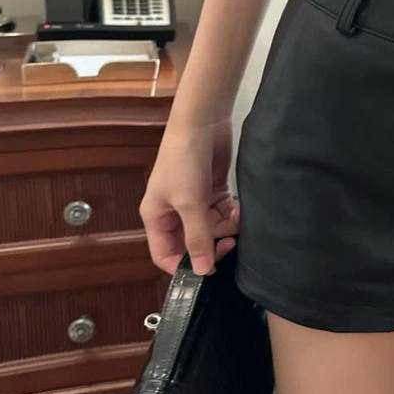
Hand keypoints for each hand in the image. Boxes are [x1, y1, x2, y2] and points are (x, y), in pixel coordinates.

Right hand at [139, 116, 240, 275]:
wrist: (203, 123)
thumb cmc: (183, 158)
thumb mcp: (189, 203)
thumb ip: (197, 238)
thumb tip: (201, 271)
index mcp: (156, 217)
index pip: (165, 255)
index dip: (184, 266)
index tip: (207, 270)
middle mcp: (174, 212)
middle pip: (193, 244)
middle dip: (212, 244)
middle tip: (228, 242)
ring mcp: (194, 201)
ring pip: (212, 229)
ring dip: (226, 227)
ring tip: (234, 215)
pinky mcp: (212, 191)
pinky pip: (223, 214)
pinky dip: (232, 214)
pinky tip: (237, 207)